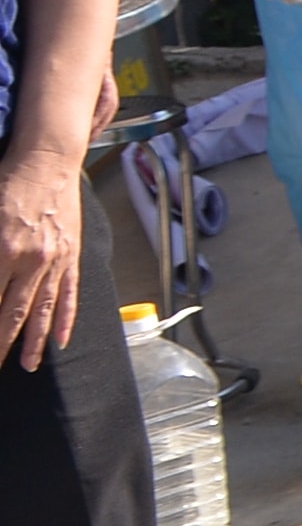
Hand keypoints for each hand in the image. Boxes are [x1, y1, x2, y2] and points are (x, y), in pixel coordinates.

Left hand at [0, 139, 79, 372]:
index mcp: (3, 249)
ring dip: (32, 342)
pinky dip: (64, 319)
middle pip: (11, 314)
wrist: (47, 159)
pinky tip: (59, 340)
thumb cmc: (6, 181)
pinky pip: (68, 293)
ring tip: (26, 367)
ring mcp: (55, 260)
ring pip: (41, 310)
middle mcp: (31, 261)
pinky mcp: (70, 255)